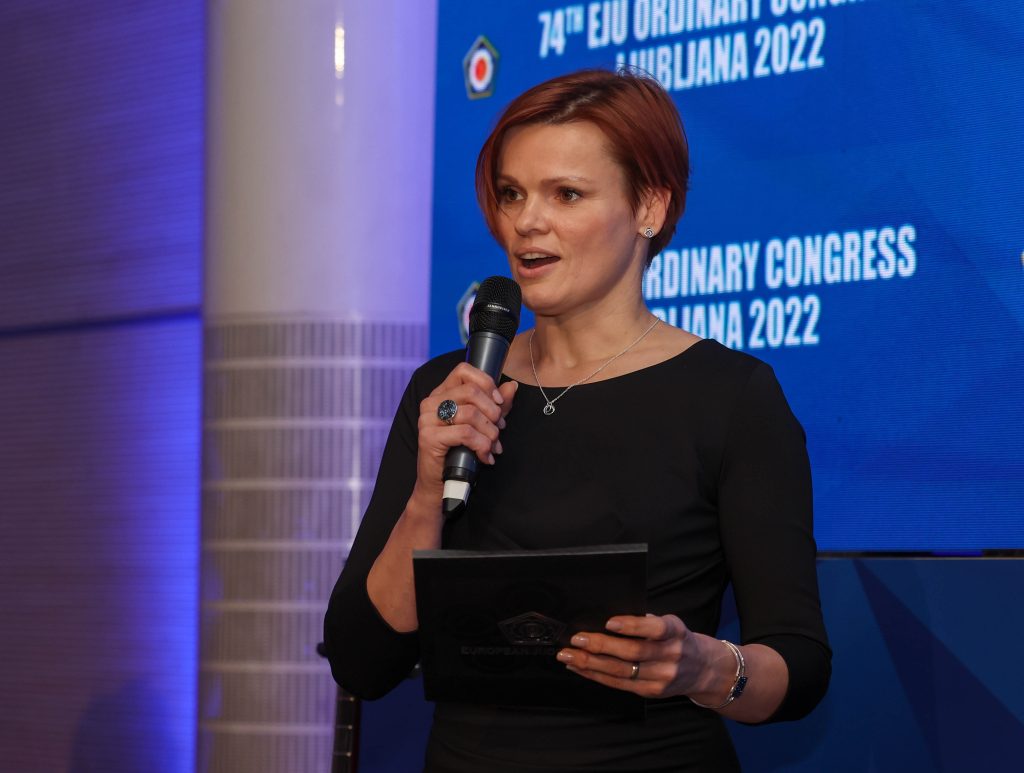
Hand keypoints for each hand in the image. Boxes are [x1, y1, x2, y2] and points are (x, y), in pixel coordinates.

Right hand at [411, 362, 517, 504]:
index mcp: (442, 394)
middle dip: (493, 412)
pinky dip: (482, 445)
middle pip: (471, 391)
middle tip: (499, 430)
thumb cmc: (461, 454)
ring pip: (471, 413)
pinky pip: (465, 433)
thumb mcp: (483, 426)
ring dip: (490, 433)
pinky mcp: (428, 437)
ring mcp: (427, 419)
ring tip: (493, 447)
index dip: (486, 383)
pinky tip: (484, 457)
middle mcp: (431, 402)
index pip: (463, 371)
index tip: (499, 403)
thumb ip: (496, 406)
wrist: (441, 486)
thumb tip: (512, 386)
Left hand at [556, 614, 725, 699]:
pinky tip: (579, 667)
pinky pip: (619, 684)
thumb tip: (605, 619)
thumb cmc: (676, 639)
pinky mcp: (651, 691)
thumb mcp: (669, 624)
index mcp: (675, 632)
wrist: (702, 668)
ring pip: (621, 671)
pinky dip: (595, 675)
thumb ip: (645, 622)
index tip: (609, 622)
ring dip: (590, 663)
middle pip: (632, 652)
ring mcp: (661, 677)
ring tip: (569, 655)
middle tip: (576, 638)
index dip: (632, 626)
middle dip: (600, 645)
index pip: (654, 629)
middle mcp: (670, 656)